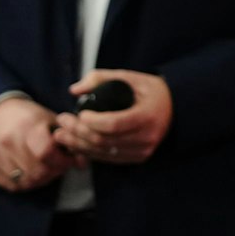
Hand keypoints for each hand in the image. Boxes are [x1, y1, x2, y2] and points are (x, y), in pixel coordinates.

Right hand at [0, 97, 79, 191]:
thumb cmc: (30, 117)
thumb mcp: (52, 121)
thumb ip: (69, 140)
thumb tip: (82, 163)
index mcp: (28, 126)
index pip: (46, 152)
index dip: (62, 161)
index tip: (69, 160)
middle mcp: (9, 140)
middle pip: (38, 171)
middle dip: (54, 172)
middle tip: (59, 166)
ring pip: (26, 181)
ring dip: (41, 179)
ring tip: (46, 168)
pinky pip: (12, 185)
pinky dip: (26, 183)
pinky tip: (31, 172)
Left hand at [53, 70, 173, 164]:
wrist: (174, 108)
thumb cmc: (150, 91)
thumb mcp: (130, 77)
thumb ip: (101, 78)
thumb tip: (75, 90)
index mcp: (147, 116)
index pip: (114, 124)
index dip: (92, 121)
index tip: (79, 112)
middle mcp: (147, 137)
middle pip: (104, 140)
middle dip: (77, 131)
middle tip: (61, 120)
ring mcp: (143, 150)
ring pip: (103, 152)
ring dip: (78, 144)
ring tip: (60, 134)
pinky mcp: (138, 157)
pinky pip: (108, 158)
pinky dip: (89, 152)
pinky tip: (75, 143)